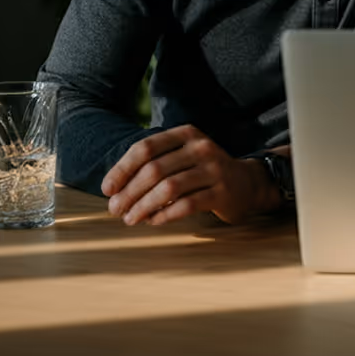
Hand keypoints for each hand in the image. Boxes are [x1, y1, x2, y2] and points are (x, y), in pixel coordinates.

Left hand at [101, 124, 280, 225]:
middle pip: (154, 170)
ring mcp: (214, 169)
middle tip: (115, 210)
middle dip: (129, 192)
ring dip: (143, 206)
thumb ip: (154, 164)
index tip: (107, 189)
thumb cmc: (203, 171)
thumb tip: (114, 189)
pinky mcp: (222, 192)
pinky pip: (186, 205)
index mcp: (186, 134)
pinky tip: (153, 221)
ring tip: (130, 219)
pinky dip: (165, 215)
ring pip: (168, 188)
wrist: (247, 183)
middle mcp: (201, 147)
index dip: (122, 169)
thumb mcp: (182, 156)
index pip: (146, 148)